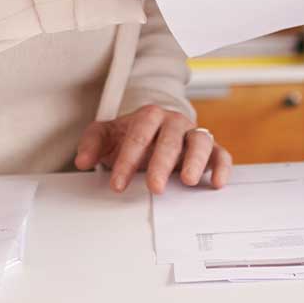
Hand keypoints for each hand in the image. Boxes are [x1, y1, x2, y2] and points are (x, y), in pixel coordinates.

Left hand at [74, 105, 231, 192]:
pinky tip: (216, 183)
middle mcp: (174, 122)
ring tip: (189, 181)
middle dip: (162, 162)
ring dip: (196, 160)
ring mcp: (193, 135)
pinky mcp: (210, 150)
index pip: (140, 133)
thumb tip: (82, 160)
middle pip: (170, 137)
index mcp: (149, 116)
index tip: (117, 183)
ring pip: (200, 141)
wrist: (155, 133)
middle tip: (154, 187)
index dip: (128, 159)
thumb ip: (92, 143)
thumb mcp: (108, 137)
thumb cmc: (131, 137)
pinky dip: (222, 166)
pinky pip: (221, 154)